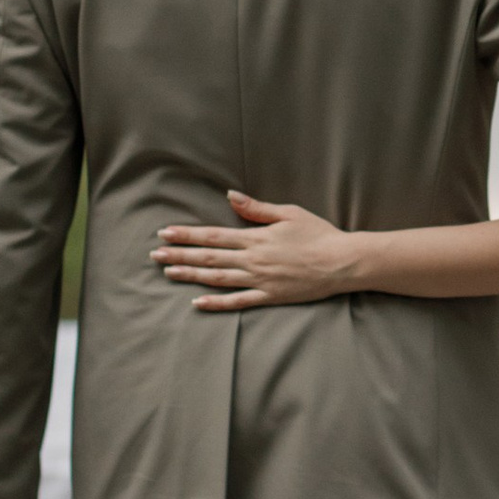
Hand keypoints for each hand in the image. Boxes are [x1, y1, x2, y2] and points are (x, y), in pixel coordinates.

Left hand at [152, 189, 360, 310]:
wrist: (342, 262)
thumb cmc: (319, 234)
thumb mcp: (289, 213)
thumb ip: (257, 208)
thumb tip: (231, 195)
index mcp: (256, 237)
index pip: (213, 236)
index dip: (187, 235)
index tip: (165, 234)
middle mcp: (253, 259)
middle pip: (208, 258)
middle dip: (180, 256)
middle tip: (155, 256)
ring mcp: (260, 280)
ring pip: (218, 279)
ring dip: (191, 276)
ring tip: (169, 273)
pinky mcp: (270, 297)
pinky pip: (238, 302)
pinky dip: (217, 303)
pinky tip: (197, 302)